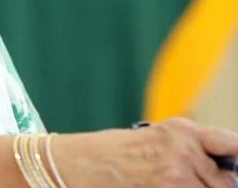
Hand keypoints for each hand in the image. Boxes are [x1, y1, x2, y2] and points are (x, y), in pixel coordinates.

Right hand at [51, 117, 237, 187]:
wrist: (89, 163)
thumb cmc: (122, 151)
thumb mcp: (159, 138)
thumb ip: (193, 148)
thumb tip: (228, 169)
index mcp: (183, 130)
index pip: (232, 143)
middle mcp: (183, 150)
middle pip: (226, 182)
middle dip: (218, 186)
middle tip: (196, 181)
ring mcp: (176, 176)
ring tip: (173, 181)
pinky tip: (161, 186)